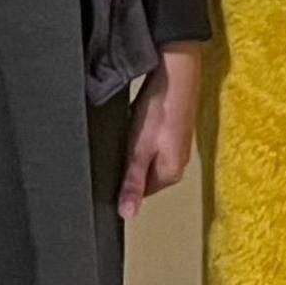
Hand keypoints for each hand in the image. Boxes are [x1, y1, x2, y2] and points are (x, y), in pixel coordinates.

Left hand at [119, 42, 208, 217]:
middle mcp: (177, 162)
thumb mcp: (139, 149)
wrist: (176, 70)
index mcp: (170, 173)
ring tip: (125, 134)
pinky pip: (150, 141)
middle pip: (144, 175)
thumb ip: (132, 182)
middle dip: (127, 166)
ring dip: (133, 149)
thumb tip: (127, 214)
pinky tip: (134, 121)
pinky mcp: (172, 128)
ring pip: (146, 157)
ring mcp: (176, 145)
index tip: (108, 170)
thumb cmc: (161, 107)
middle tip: (115, 149)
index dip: (122, 185)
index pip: (140, 193)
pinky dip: (139, 134)